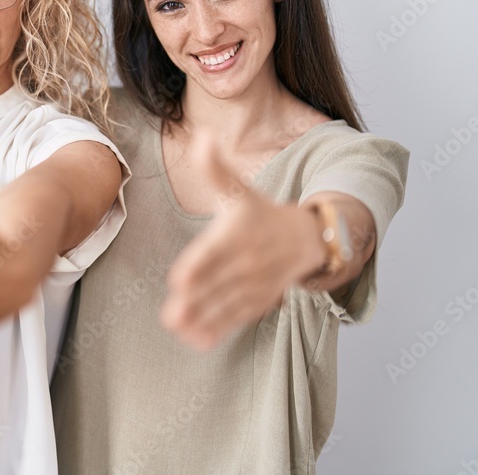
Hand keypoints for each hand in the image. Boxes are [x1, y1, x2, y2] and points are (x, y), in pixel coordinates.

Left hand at [160, 134, 325, 350]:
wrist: (306, 238)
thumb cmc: (261, 212)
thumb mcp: (238, 188)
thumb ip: (214, 167)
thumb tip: (203, 135)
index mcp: (237, 233)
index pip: (214, 251)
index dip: (198, 265)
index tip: (179, 279)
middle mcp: (246, 261)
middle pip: (217, 283)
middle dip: (195, 300)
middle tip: (171, 316)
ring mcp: (254, 284)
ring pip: (226, 305)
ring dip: (204, 319)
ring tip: (179, 331)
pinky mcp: (258, 301)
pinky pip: (238, 317)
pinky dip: (220, 330)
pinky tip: (198, 342)